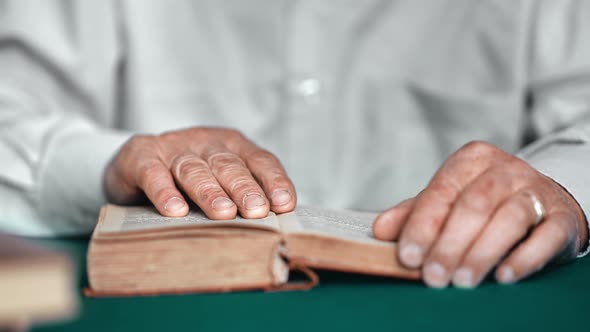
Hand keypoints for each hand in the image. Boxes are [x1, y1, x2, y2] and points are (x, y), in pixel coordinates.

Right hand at [103, 127, 295, 218]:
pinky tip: (175, 210)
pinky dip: (165, 192)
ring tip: (224, 213)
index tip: (284, 204)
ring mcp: (172, 147)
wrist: (133, 164)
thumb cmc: (188, 181)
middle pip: (228, 165)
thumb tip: (276, 224)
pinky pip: (154, 174)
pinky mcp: (141, 156)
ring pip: (195, 169)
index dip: (273, 181)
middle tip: (256, 211)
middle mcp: (205, 142)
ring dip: (210, 192)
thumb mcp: (220, 181)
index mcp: (233, 145)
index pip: (260, 160)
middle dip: (244, 188)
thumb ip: (243, 196)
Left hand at [373, 141, 587, 287]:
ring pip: (508, 218)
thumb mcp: (449, 200)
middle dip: (449, 244)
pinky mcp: (562, 215)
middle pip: (473, 205)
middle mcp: (505, 169)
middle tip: (434, 277)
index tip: (407, 256)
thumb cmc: (486, 202)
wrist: (544, 200)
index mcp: (471, 160)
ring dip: (482, 253)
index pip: (441, 192)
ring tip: (462, 281)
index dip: (422, 226)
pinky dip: (525, 257)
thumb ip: (415, 213)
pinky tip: (505, 276)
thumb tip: (380, 230)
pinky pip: (546, 235)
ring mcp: (536, 190)